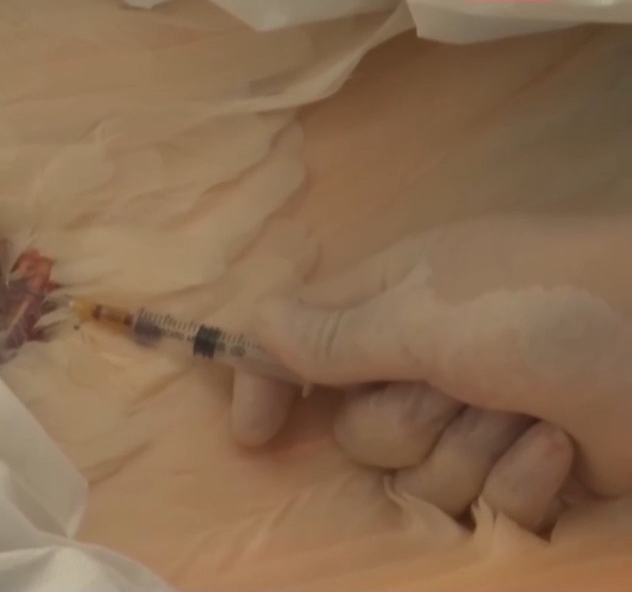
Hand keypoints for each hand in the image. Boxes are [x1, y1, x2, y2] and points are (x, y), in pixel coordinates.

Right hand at [233, 212, 631, 529]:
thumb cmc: (539, 305)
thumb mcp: (424, 313)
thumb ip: (333, 334)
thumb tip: (254, 329)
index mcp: (389, 304)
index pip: (297, 340)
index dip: (268, 380)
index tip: (254, 432)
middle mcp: (424, 363)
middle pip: (359, 431)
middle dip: (404, 421)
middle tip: (453, 387)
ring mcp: (476, 418)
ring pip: (418, 476)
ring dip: (470, 448)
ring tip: (521, 413)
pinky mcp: (526, 469)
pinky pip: (489, 506)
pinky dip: (522, 478)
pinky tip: (556, 445)